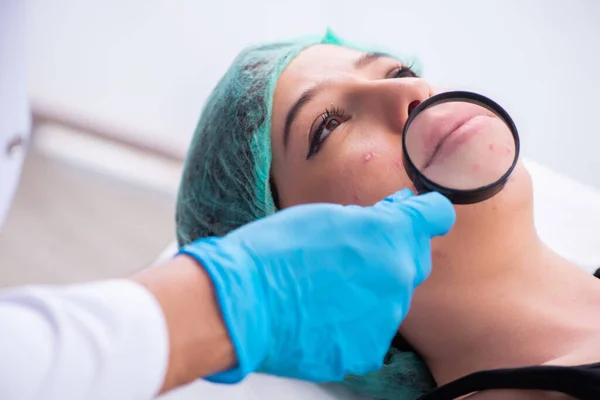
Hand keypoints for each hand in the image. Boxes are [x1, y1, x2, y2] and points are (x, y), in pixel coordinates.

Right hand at [178, 189, 454, 382]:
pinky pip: (372, 329)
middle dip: (394, 252)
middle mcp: (397, 278)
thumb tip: (393, 217)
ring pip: (391, 299)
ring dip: (372, 290)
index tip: (415, 215)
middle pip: (414, 260)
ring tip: (328, 287)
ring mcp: (385, 319)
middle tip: (357, 251)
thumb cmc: (275, 252)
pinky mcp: (367, 350)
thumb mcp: (325, 218)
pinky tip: (323, 314)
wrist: (243, 305)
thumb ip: (370, 220)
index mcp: (389, 236)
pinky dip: (355, 321)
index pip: (435, 216)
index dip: (425, 213)